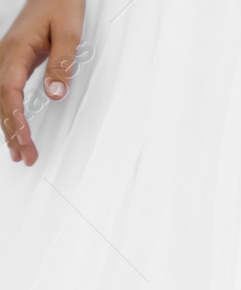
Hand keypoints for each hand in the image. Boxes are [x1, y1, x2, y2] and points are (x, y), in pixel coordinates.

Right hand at [0, 0, 83, 165]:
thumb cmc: (60, 6)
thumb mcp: (68, 34)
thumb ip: (62, 64)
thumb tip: (55, 93)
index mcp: (16, 50)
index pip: (10, 90)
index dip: (15, 117)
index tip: (24, 138)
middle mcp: (6, 56)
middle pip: (2, 100)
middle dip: (12, 131)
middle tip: (25, 157)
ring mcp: (7, 59)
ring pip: (1, 99)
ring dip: (8, 127)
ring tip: (18, 154)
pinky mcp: (13, 62)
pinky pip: (6, 92)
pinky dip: (9, 113)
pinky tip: (13, 130)